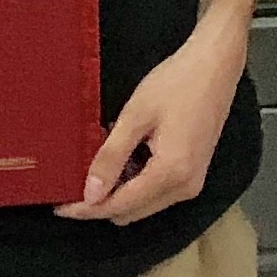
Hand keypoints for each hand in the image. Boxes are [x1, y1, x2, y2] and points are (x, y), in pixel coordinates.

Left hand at [64, 27, 242, 224]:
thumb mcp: (136, 116)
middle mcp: (184, 188)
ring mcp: (192, 183)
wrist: (216, 65)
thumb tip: (90, 195)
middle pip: (131, 212)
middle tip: (76, 178)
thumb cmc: (176, 83)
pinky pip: (157, 191)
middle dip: (102, 201)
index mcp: (170, 174)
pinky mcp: (194, 173)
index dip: (86, 209)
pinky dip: (137, 181)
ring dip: (119, 191)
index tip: (60, 205)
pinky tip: (126, 155)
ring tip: (102, 158)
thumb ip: (111, 157)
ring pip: (144, 204)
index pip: (119, 206)